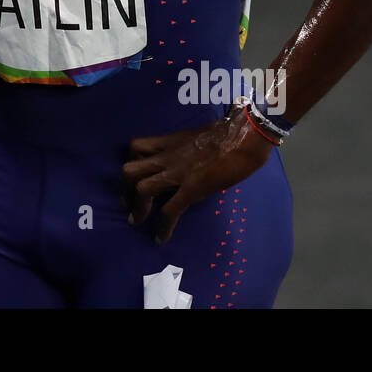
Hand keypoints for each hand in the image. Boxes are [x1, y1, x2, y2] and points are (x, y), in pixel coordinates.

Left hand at [121, 107, 273, 243]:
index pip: (136, 147)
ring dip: (138, 209)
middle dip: (125, 190)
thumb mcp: (200, 137)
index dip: (132, 163)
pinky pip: (170, 210)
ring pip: (141, 189)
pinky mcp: (193, 188)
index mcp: (170, 142)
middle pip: (129, 170)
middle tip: (129, 203)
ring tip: (138, 221)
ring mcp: (178, 173)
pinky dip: (163, 227)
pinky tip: (161, 238)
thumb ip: (188, 149)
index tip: (134, 178)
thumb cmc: (230, 132)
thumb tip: (190, 161)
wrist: (246, 135)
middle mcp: (167, 157)